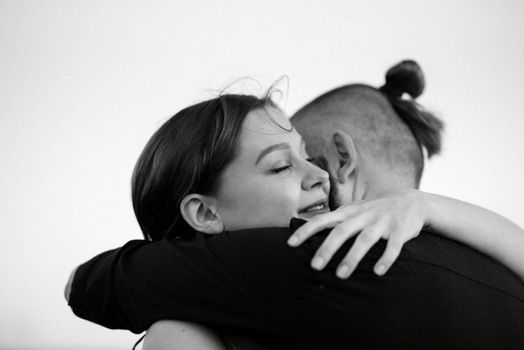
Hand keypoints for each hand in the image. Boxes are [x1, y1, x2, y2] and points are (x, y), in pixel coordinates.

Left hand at [287, 190, 427, 278]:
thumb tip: (307, 228)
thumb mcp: (354, 210)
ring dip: (352, 257)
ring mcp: (382, 223)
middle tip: (314, 267)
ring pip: (365, 240)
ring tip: (341, 275)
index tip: (290, 244)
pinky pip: (393, 246)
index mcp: (348, 212)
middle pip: (341, 232)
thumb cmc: (374, 210)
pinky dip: (386, 259)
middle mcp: (363, 216)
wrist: (412, 202)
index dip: (305, 231)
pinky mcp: (400, 231)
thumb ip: (334, 219)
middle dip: (327, 248)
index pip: (322, 220)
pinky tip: (378, 272)